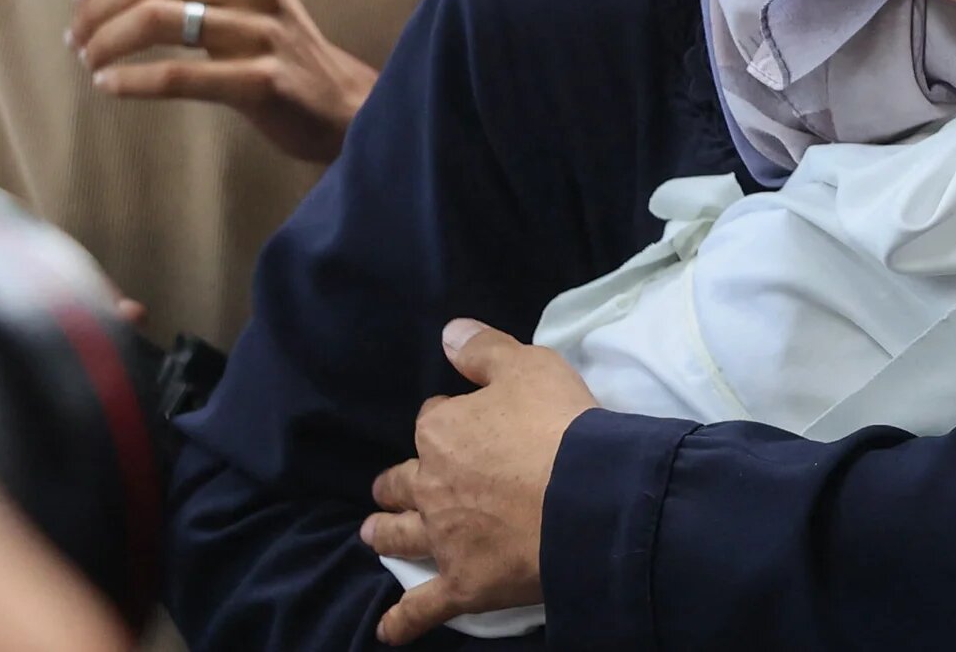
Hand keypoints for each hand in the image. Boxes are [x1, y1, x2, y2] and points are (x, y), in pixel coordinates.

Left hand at [67, 0, 377, 162]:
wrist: (336, 103)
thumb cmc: (274, 47)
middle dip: (97, 10)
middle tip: (75, 38)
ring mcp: (263, 32)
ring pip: (156, 22)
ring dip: (106, 43)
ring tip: (88, 60)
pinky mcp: (262, 80)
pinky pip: (178, 75)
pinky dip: (132, 81)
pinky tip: (109, 86)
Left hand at [364, 321, 599, 645]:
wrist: (583, 496)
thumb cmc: (559, 425)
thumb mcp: (528, 366)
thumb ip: (484, 350)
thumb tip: (447, 333)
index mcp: (442, 432)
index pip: (432, 421)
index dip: (447, 422)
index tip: (464, 424)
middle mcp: (431, 486)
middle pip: (402, 481)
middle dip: (398, 482)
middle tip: (395, 485)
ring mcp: (443, 539)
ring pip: (400, 536)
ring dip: (385, 533)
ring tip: (372, 534)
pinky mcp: (462, 584)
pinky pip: (423, 607)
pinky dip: (403, 620)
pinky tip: (387, 631)